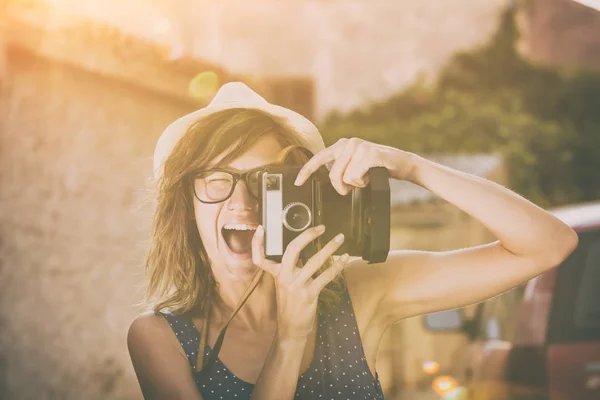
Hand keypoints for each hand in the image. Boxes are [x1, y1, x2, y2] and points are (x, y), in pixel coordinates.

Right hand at [252, 224, 348, 338]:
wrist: (291, 329)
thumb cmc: (290, 305)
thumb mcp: (285, 286)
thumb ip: (292, 271)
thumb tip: (306, 255)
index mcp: (277, 274)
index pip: (260, 258)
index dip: (256, 243)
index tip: (260, 228)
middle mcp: (284, 277)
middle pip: (293, 249)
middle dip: (308, 235)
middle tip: (321, 228)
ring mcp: (296, 285)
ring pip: (315, 260)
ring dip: (330, 248)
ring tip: (340, 238)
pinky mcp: (309, 294)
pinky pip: (325, 276)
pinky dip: (337, 266)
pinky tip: (344, 259)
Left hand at [294, 137, 415, 194]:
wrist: (402, 163)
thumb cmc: (377, 168)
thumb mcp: (355, 166)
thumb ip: (341, 168)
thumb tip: (328, 179)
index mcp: (342, 145)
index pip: (319, 158)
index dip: (307, 171)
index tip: (299, 182)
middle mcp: (348, 143)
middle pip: (334, 175)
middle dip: (343, 187)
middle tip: (355, 185)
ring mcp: (359, 146)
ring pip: (345, 178)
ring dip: (357, 183)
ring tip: (366, 176)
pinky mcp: (369, 153)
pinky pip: (356, 177)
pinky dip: (364, 181)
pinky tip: (371, 175)